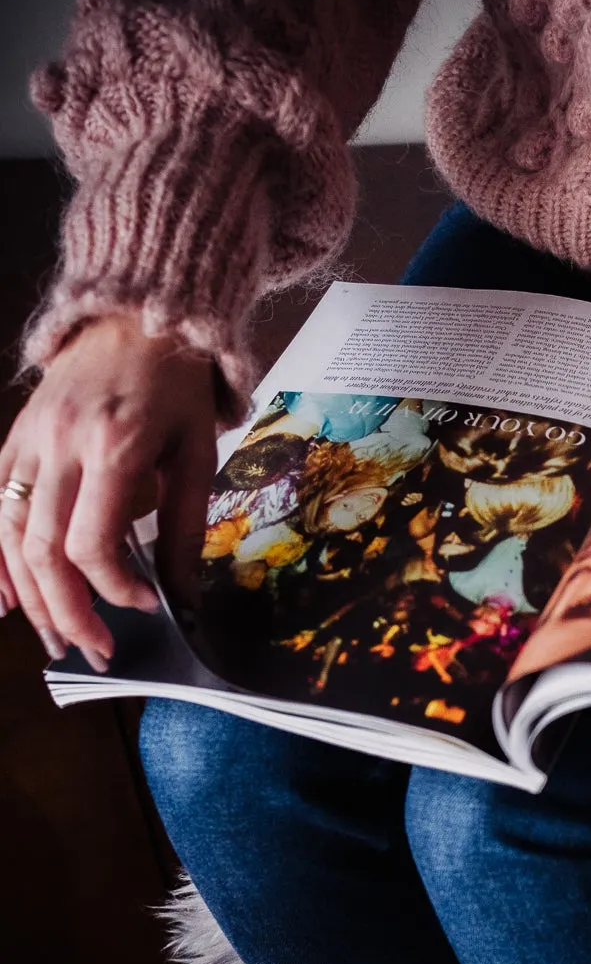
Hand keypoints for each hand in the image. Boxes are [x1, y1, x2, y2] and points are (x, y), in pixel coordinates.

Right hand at [0, 315, 217, 670]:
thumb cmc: (177, 386)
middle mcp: (59, 445)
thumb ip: (185, 530)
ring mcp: (29, 441)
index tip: (145, 606)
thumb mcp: (198, 456)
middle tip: (95, 650)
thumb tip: (183, 599)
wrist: (139, 314)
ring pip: (10, 534)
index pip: (91, 543)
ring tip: (56, 638)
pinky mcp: (15, 439)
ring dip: (30, 596)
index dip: (114, 588)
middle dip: (67, 611)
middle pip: (43, 550)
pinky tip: (2, 599)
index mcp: (113, 447)